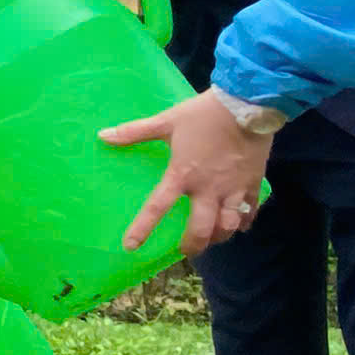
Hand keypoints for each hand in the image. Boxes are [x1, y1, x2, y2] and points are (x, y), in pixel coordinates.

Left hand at [99, 90, 274, 256]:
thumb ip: (135, 132)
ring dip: (218, 236)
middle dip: (192, 245)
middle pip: (200, 230)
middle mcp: (207, 188)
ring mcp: (232, 189)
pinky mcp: (252, 184)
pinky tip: (238, 224)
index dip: (142, 229)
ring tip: (212, 237)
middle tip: (185, 250)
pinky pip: (249, 212)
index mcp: (182, 174)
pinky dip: (243, 221)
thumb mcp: (166, 121)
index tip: (130, 246)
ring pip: (227, 227)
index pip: (157, 207)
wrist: (247, 104)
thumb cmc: (203, 114)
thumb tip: (102, 135)